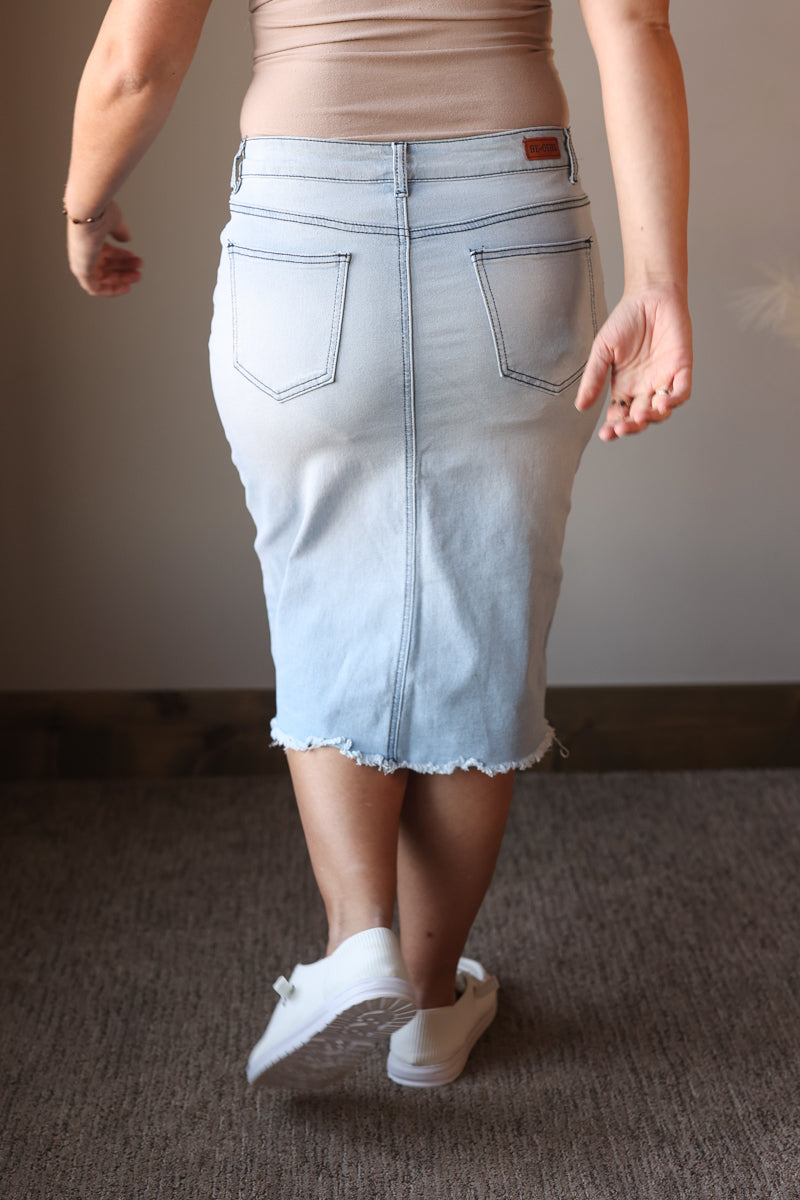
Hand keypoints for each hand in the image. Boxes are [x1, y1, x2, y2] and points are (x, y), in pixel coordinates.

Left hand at [66, 200, 142, 296]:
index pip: (105, 253)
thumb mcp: (114, 223)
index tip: (133, 258)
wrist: (88, 211)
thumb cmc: (97, 212)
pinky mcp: (81, 270)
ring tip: (137, 275)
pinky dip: (110, 289)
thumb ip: (120, 232)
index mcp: (89, 239)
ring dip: (121, 278)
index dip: (121, 257)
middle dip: (124, 269)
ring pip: (102, 277)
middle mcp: (83, 250)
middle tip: (138, 269)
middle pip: (105, 266)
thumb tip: (126, 238)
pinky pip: (95, 288)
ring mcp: (81, 261)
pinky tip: (124, 288)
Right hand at [575, 284, 692, 440]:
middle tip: (623, 426)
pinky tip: (664, 403)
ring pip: (661, 411)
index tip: (606, 434)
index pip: (619, 415)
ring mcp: (664, 380)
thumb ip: (594, 378)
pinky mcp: (681, 369)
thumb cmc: (625, 320)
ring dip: (652, 417)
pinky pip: (681, 392)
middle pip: (639, 418)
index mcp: (624, 387)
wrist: (650, 295)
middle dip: (632, 426)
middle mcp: (644, 388)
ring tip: (641, 414)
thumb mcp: (602, 351)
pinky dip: (674, 401)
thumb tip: (580, 407)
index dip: (614, 428)